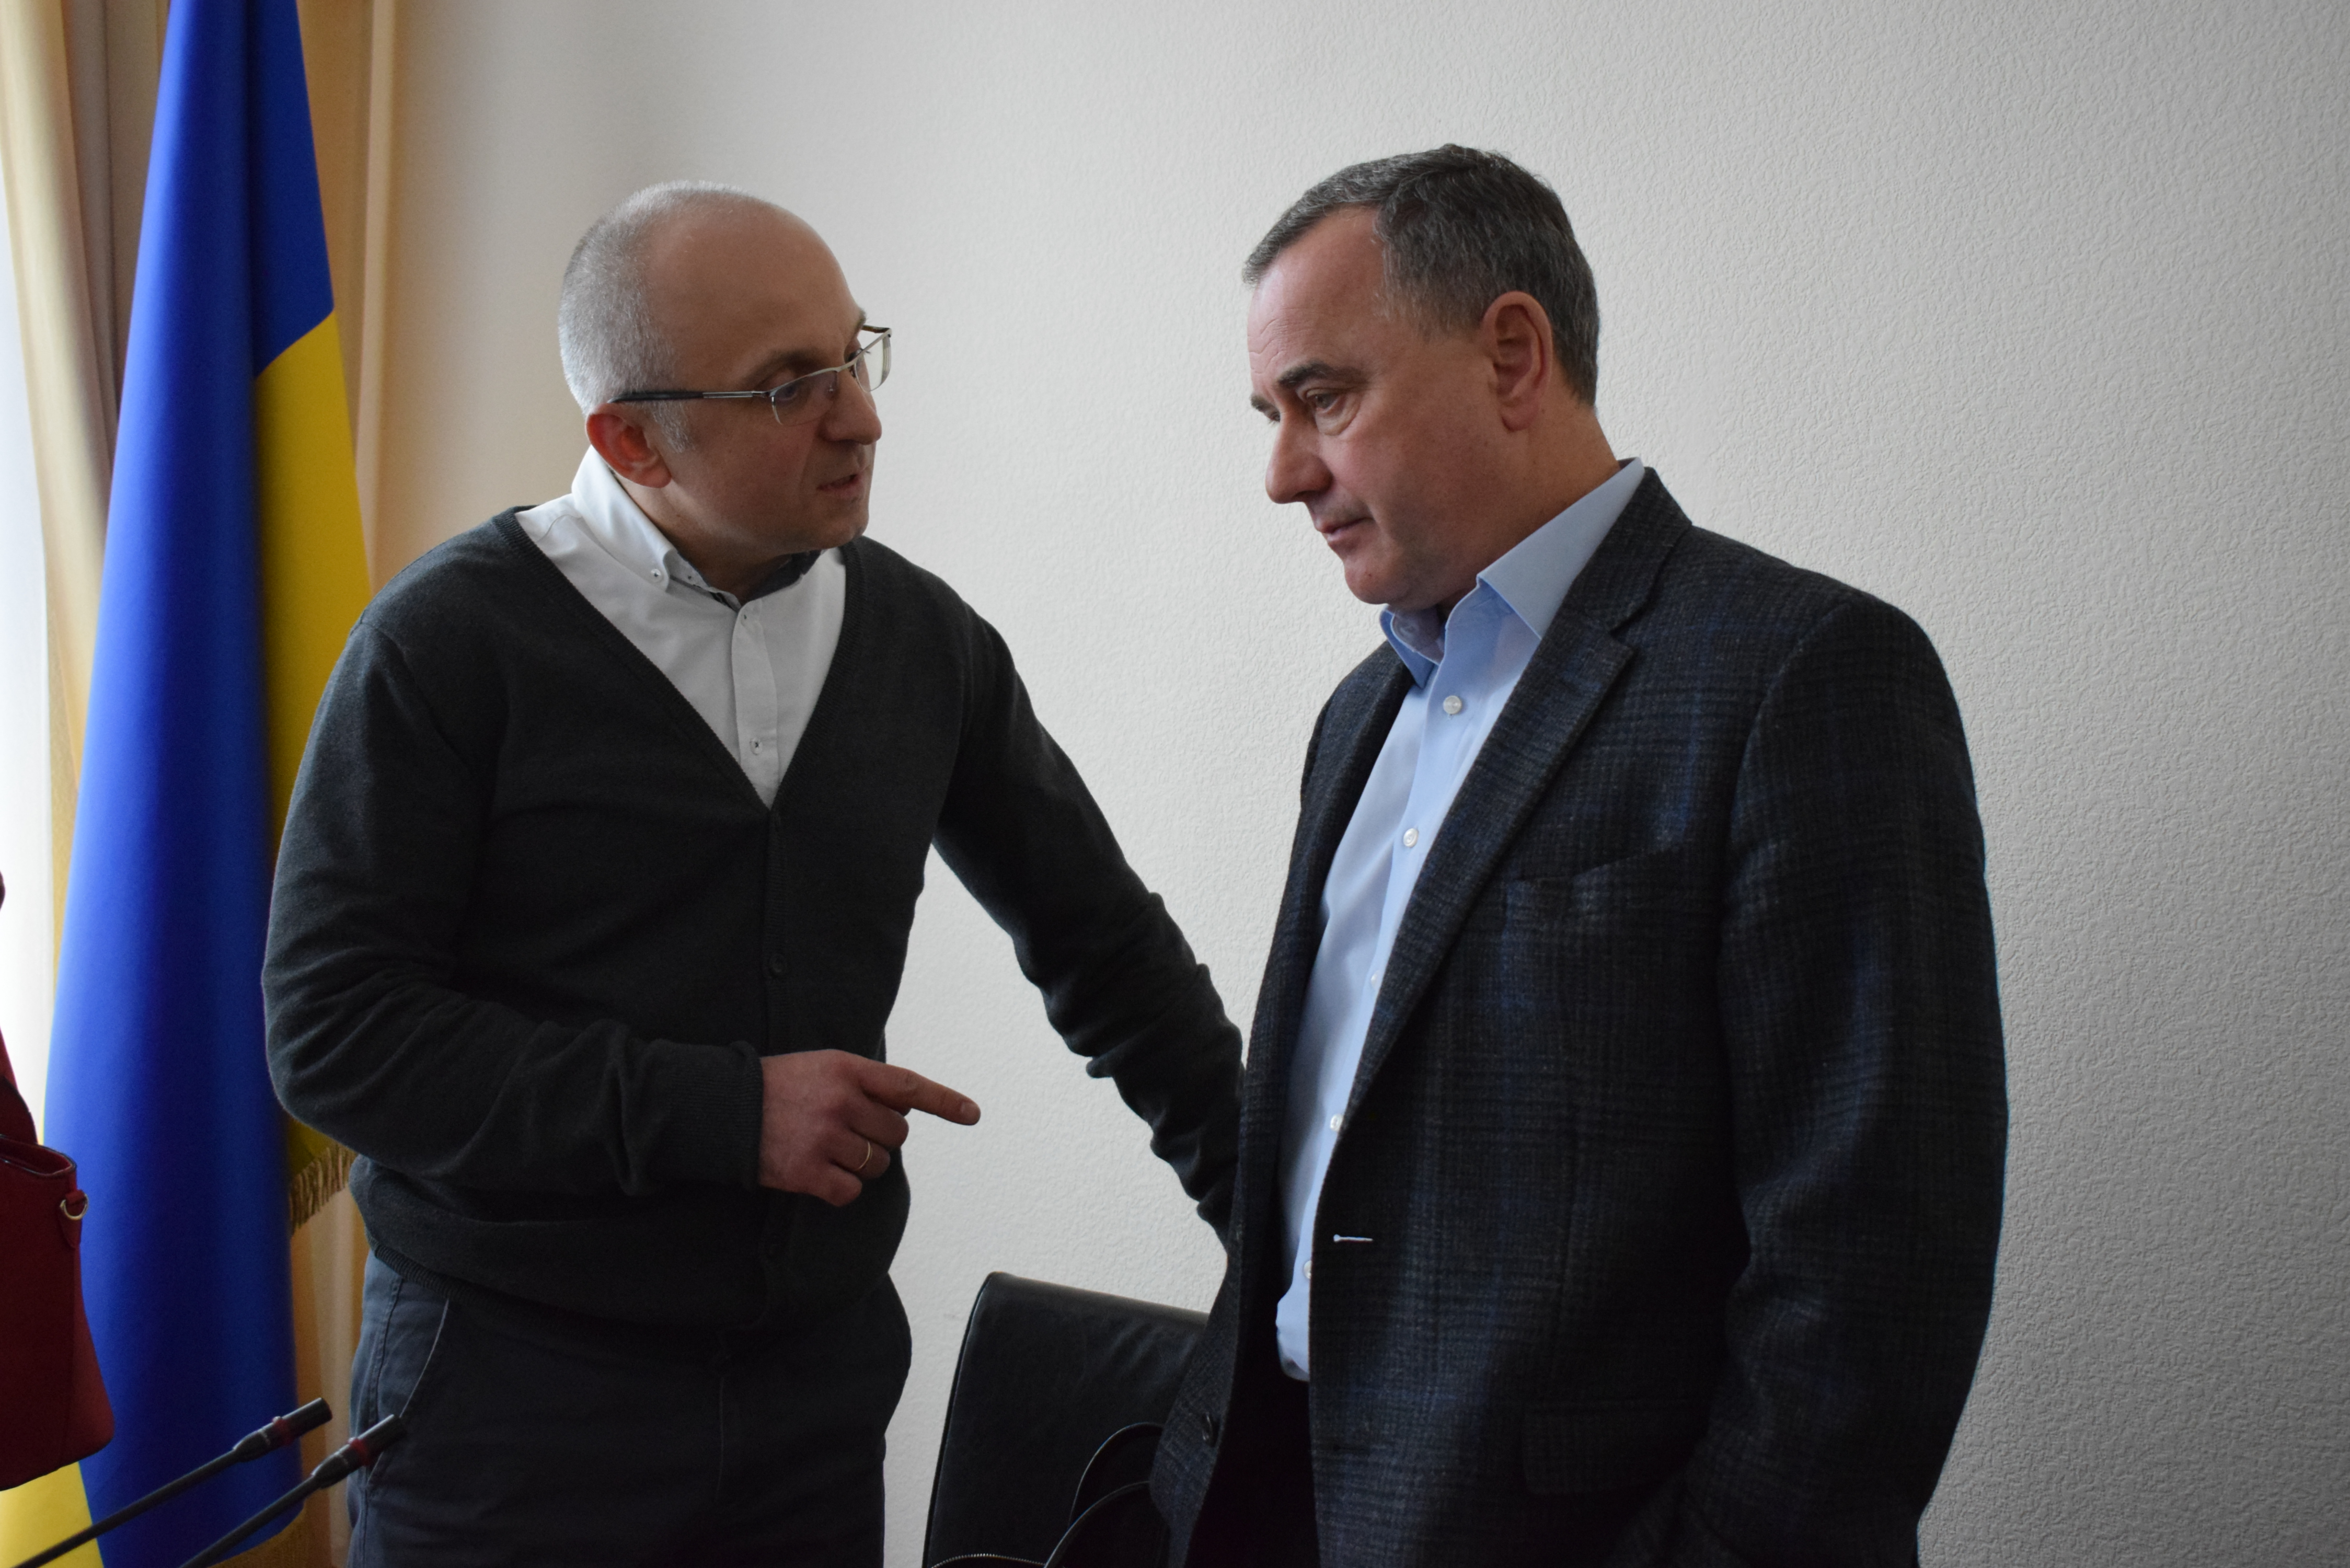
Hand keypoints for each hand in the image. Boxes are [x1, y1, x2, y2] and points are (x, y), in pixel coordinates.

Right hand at [758, 1050, 979, 1205]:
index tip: (972, 1114)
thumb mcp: (821, 1067)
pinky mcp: (808, 1172)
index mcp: (847, 1069)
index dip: (944, 1101)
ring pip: (877, 1166)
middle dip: (880, 1138)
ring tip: (826, 1148)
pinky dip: (840, 1189)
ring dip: (860, 1164)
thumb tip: (901, 1113)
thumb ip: (862, 1082)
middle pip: (896, 1135)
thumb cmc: (777, 1087)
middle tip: (847, 1131)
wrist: (721, 1109)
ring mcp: (825, 1138)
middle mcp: (841, 1102)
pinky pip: (851, 1192)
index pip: (907, 1086)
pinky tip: (817, 1173)